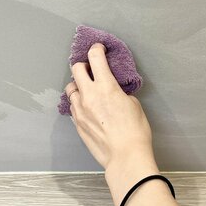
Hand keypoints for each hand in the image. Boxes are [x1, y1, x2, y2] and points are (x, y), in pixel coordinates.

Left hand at [65, 43, 155, 172]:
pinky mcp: (77, 123)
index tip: (99, 48)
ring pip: (71, 88)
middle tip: (92, 69)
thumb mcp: (133, 104)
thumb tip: (113, 91)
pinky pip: (73, 106)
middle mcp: (89, 95)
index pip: (95, 58)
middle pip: (76, 68)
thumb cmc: (135, 131)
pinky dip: (79, 102)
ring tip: (88, 90)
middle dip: (83, 65)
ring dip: (78, 85)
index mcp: (106, 87)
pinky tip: (88, 107)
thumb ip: (119, 92)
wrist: (125, 156)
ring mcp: (80, 110)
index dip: (96, 49)